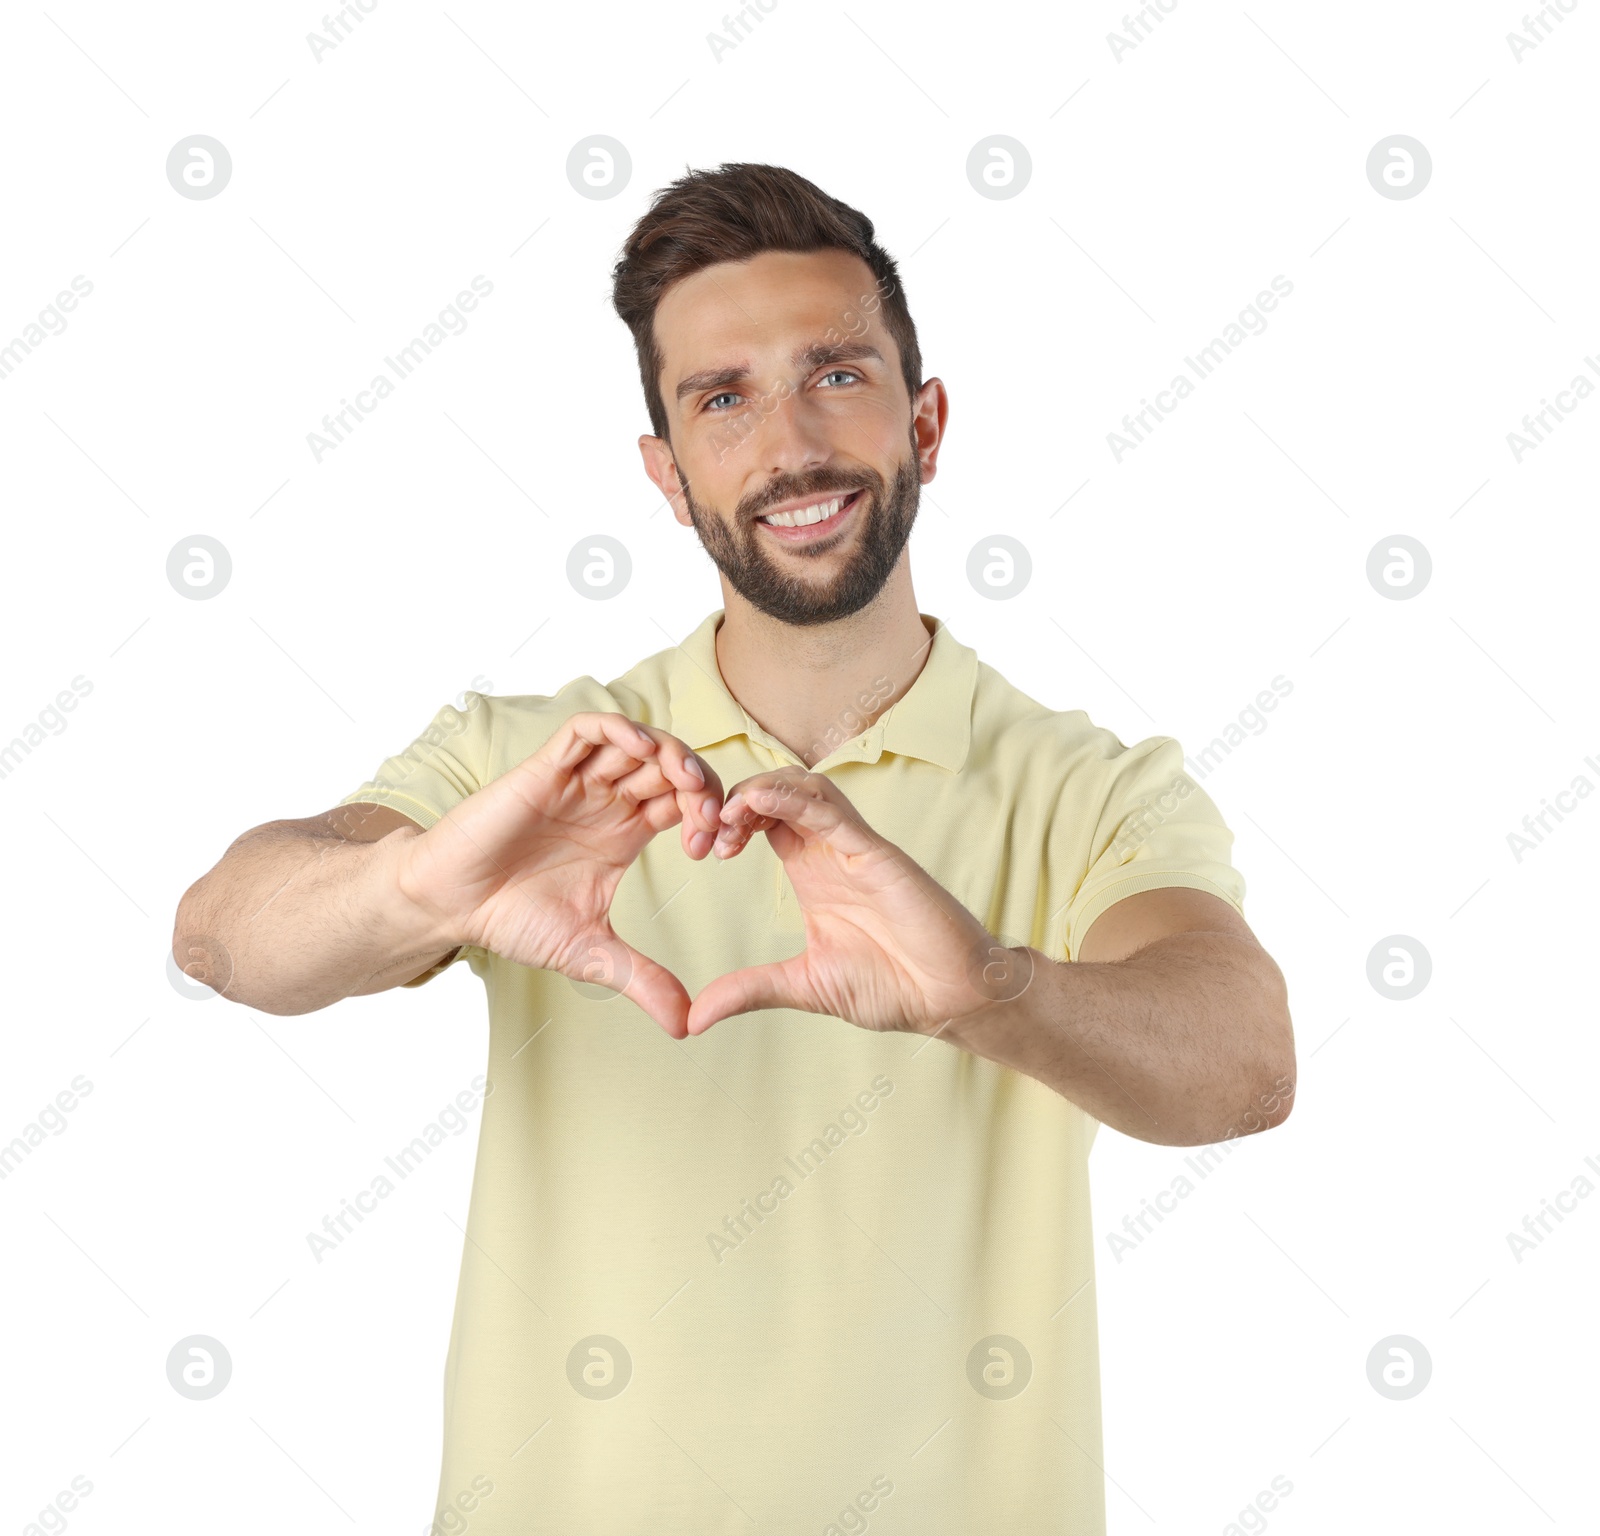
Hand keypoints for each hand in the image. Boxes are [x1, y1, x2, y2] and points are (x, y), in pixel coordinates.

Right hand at [396, 712, 724, 1038]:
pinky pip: (587, 729)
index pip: (685, 801)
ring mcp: (578, 781)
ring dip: (670, 752)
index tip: (711, 850)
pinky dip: (619, 728)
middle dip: (700, 782)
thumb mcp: (592, 955)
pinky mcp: (545, 770)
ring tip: (685, 783)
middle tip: (710, 816)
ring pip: (638, 741)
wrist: (452, 905)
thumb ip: (641, 980)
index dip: (708, 814)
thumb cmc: (513, 920)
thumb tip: (687, 1026)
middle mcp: (607, 800)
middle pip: (671, 766)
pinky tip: (640, 750)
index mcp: (626, 832)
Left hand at [686, 767, 1029, 1035]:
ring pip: (804, 787)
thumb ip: (749, 991)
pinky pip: (832, 810)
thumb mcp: (803, 987)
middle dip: (734, 800)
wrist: (949, 999)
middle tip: (703, 832)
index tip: (698, 849)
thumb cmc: (892, 986)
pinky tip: (758, 803)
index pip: (761, 820)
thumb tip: (692, 1019)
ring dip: (760, 790)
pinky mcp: (876, 852)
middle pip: (776, 792)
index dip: (726, 823)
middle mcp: (830, 850)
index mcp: (811, 871)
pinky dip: (793, 799)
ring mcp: (854, 847)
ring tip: (727, 815)